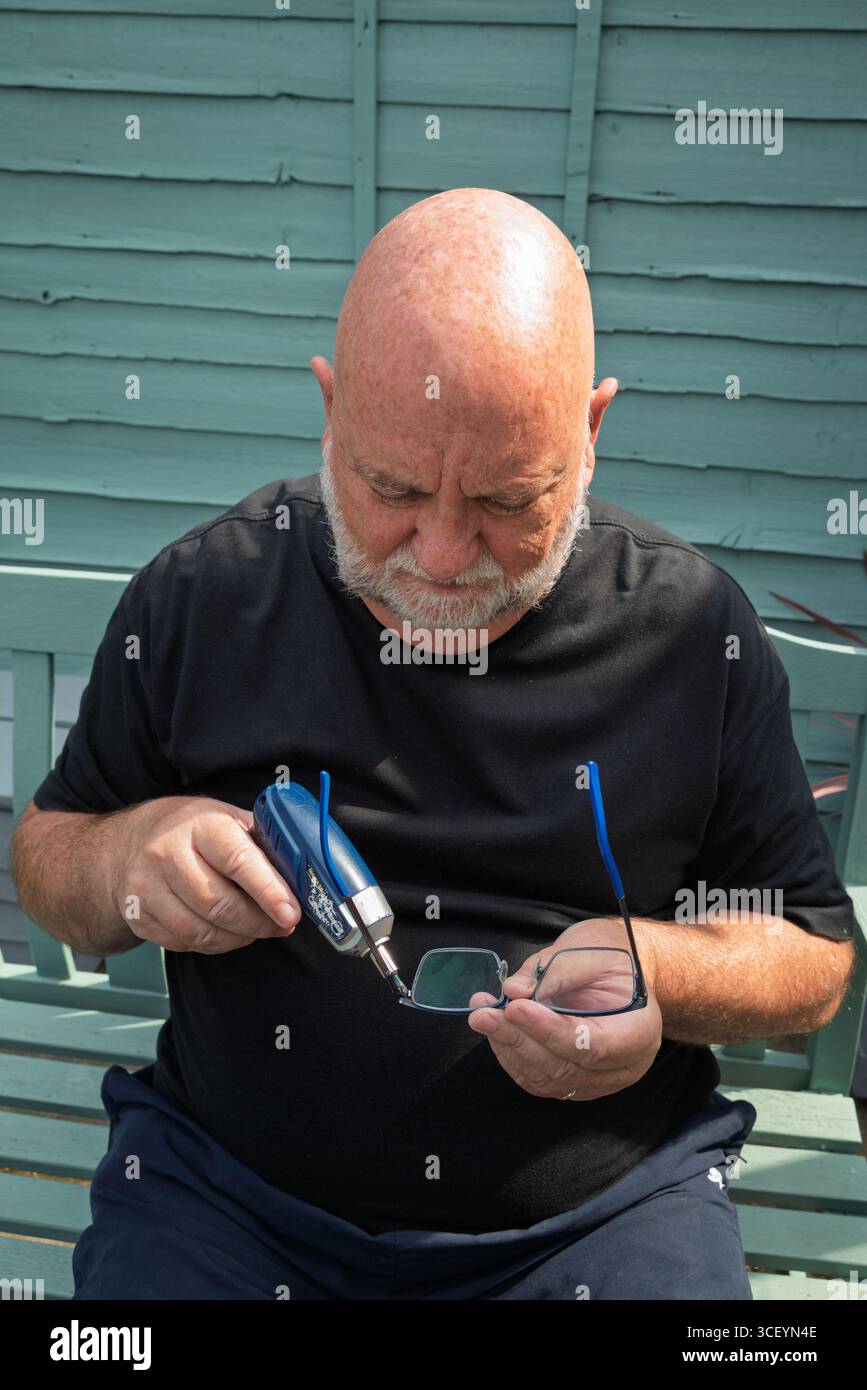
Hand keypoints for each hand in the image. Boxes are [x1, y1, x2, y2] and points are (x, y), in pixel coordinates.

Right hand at [109, 796, 300, 953]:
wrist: (128, 843)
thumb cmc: (192, 830)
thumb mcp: (226, 819)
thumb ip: (261, 844)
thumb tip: (302, 876)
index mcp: (200, 824)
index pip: (238, 860)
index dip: (268, 891)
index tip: (291, 913)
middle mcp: (167, 852)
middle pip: (219, 904)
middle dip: (259, 922)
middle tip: (281, 925)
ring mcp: (145, 886)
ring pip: (201, 931)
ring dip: (238, 938)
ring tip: (255, 929)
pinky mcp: (137, 915)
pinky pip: (183, 943)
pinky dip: (212, 944)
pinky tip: (224, 932)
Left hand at [467, 918, 661, 1100]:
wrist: (617, 970)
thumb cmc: (609, 957)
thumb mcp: (590, 950)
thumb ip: (555, 971)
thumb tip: (513, 991)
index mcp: (640, 1030)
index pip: (593, 1045)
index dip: (550, 1030)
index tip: (515, 1008)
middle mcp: (625, 1065)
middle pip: (566, 1066)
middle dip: (519, 1038)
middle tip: (484, 1013)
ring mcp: (600, 1080)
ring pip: (548, 1078)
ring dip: (509, 1048)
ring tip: (483, 1015)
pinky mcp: (575, 1083)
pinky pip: (539, 1080)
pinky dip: (512, 1057)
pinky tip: (496, 1030)